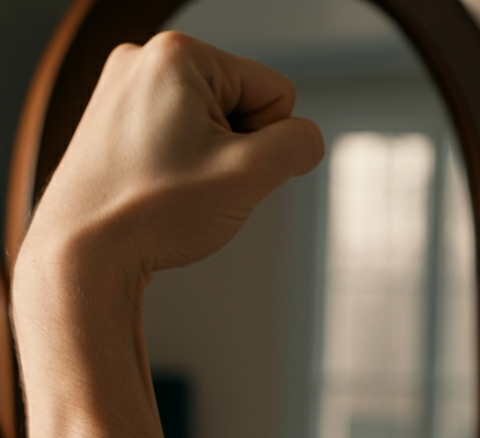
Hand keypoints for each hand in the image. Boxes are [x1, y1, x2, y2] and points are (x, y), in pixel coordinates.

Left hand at [21, 31, 323, 274]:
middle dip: (235, 150)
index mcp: (178, 54)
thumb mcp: (250, 175)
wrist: (84, 251)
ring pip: (212, 126)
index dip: (267, 142)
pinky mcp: (116, 121)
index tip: (226, 169)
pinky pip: (180, 139)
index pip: (276, 92)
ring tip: (175, 187)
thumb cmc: (150, 212)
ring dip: (210, 162)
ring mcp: (125, 89)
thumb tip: (307, 140)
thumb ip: (298, 146)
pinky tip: (160, 188)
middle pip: (242, 106)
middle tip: (198, 182)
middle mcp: (145, 60)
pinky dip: (181, 167)